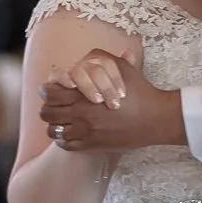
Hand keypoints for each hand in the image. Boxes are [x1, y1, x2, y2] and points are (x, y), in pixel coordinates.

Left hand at [40, 64, 185, 152]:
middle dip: (50, 108)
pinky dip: (65, 140)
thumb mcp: (122, 69)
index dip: (49, 91)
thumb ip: (102, 60)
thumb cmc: (140, 92)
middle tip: (59, 107)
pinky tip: (75, 134)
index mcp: (82, 93)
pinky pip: (65, 145)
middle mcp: (78, 112)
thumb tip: (91, 58)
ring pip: (53, 131)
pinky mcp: (90, 145)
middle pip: (46, 112)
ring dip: (56, 125)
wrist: (155, 118)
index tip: (57, 91)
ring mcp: (83, 131)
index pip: (48, 92)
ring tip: (65, 122)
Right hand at [59, 48, 131, 107]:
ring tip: (97, 100)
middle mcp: (83, 66)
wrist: (90, 117)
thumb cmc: (105, 101)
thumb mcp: (117, 87)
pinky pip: (57, 74)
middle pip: (94, 67)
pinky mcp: (54, 82)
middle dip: (105, 85)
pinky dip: (64, 77)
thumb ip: (124, 68)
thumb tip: (128, 51)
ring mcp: (69, 73)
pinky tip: (72, 86)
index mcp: (98, 63)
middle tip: (114, 103)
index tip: (123, 94)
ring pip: (78, 70)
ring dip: (88, 85)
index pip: (107, 62)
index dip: (116, 77)